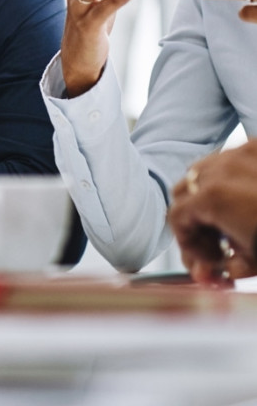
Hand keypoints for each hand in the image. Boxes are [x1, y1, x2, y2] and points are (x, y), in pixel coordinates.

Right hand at [169, 142, 256, 283]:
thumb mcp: (252, 263)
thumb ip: (222, 268)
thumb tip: (210, 273)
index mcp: (213, 197)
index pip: (177, 216)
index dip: (187, 243)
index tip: (205, 259)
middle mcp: (221, 169)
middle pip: (186, 188)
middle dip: (195, 218)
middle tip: (216, 245)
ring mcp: (242, 153)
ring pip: (206, 169)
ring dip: (210, 195)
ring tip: (233, 221)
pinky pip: (233, 158)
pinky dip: (232, 179)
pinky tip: (249, 201)